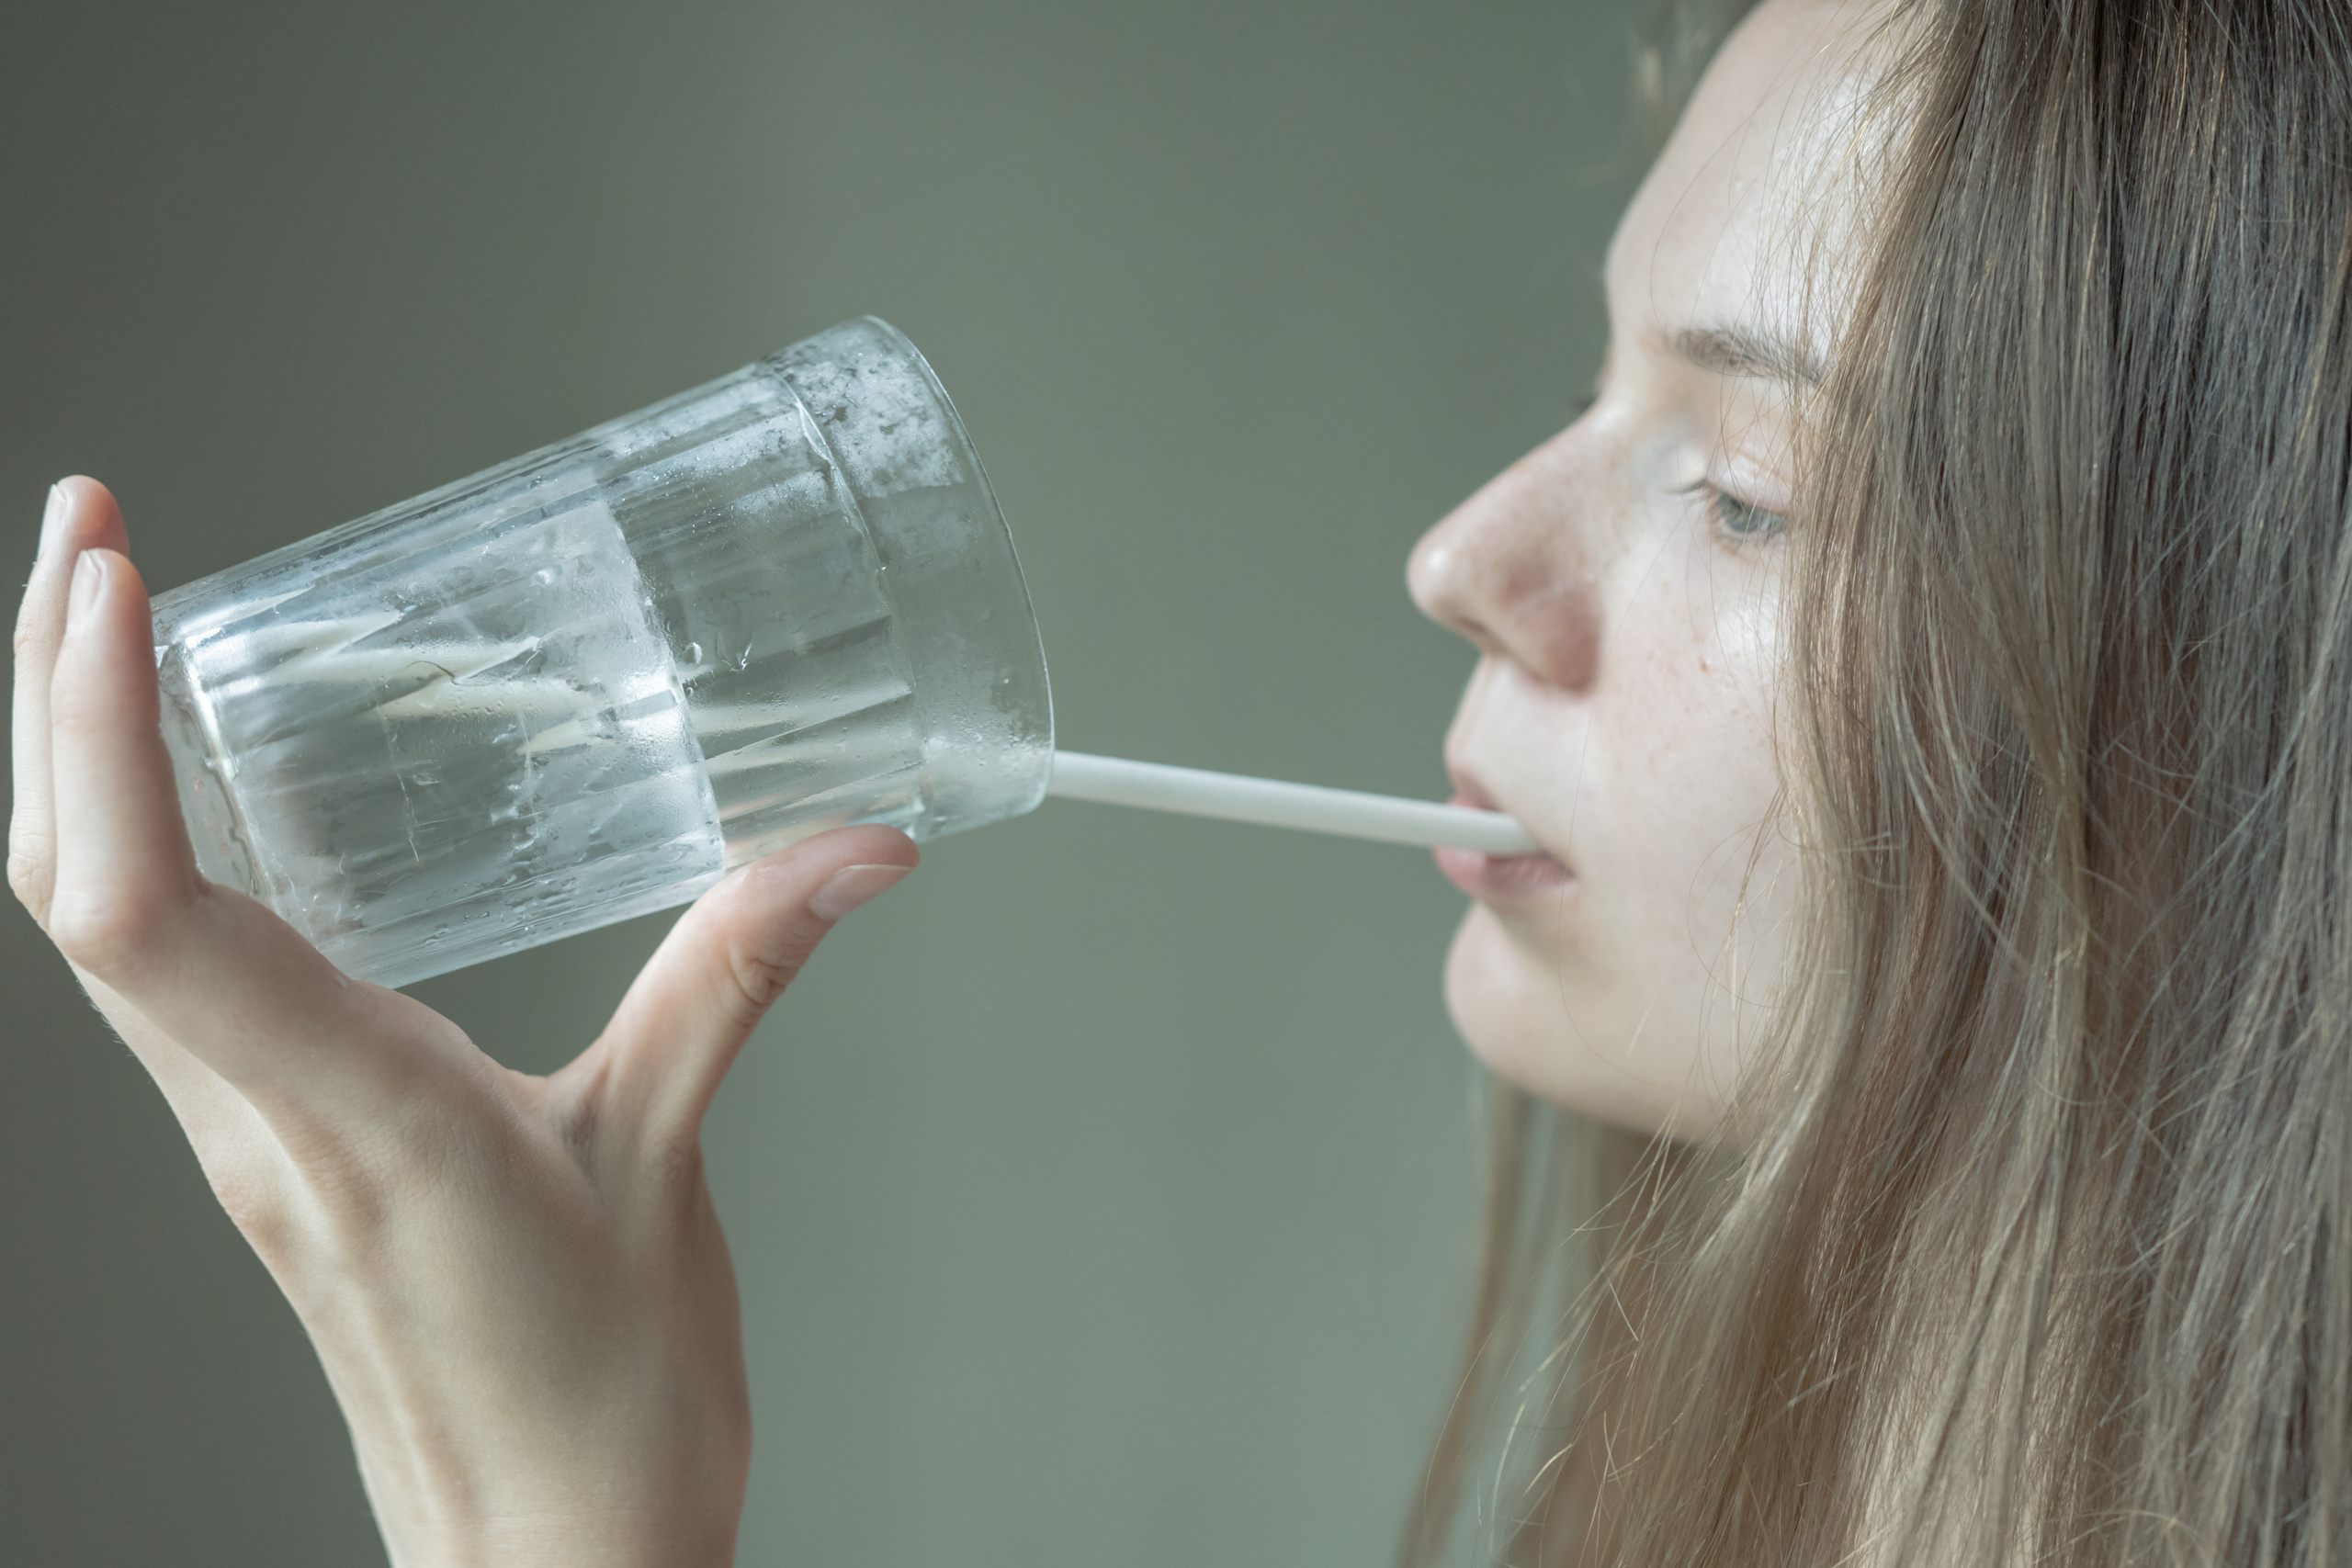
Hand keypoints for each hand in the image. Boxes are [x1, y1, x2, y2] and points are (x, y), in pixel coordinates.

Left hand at [9, 477, 918, 1567]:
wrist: (545, 1561)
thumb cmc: (592, 1415)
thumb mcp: (669, 1171)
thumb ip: (735, 980)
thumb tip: (845, 848)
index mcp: (349, 1116)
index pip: (140, 909)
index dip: (91, 731)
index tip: (110, 578)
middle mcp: (257, 1121)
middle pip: (67, 888)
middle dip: (48, 692)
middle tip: (88, 537)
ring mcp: (246, 1138)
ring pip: (90, 931)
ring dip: (71, 762)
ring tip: (113, 622)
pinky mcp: (276, 1148)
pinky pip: (163, 979)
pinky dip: (143, 848)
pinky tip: (200, 793)